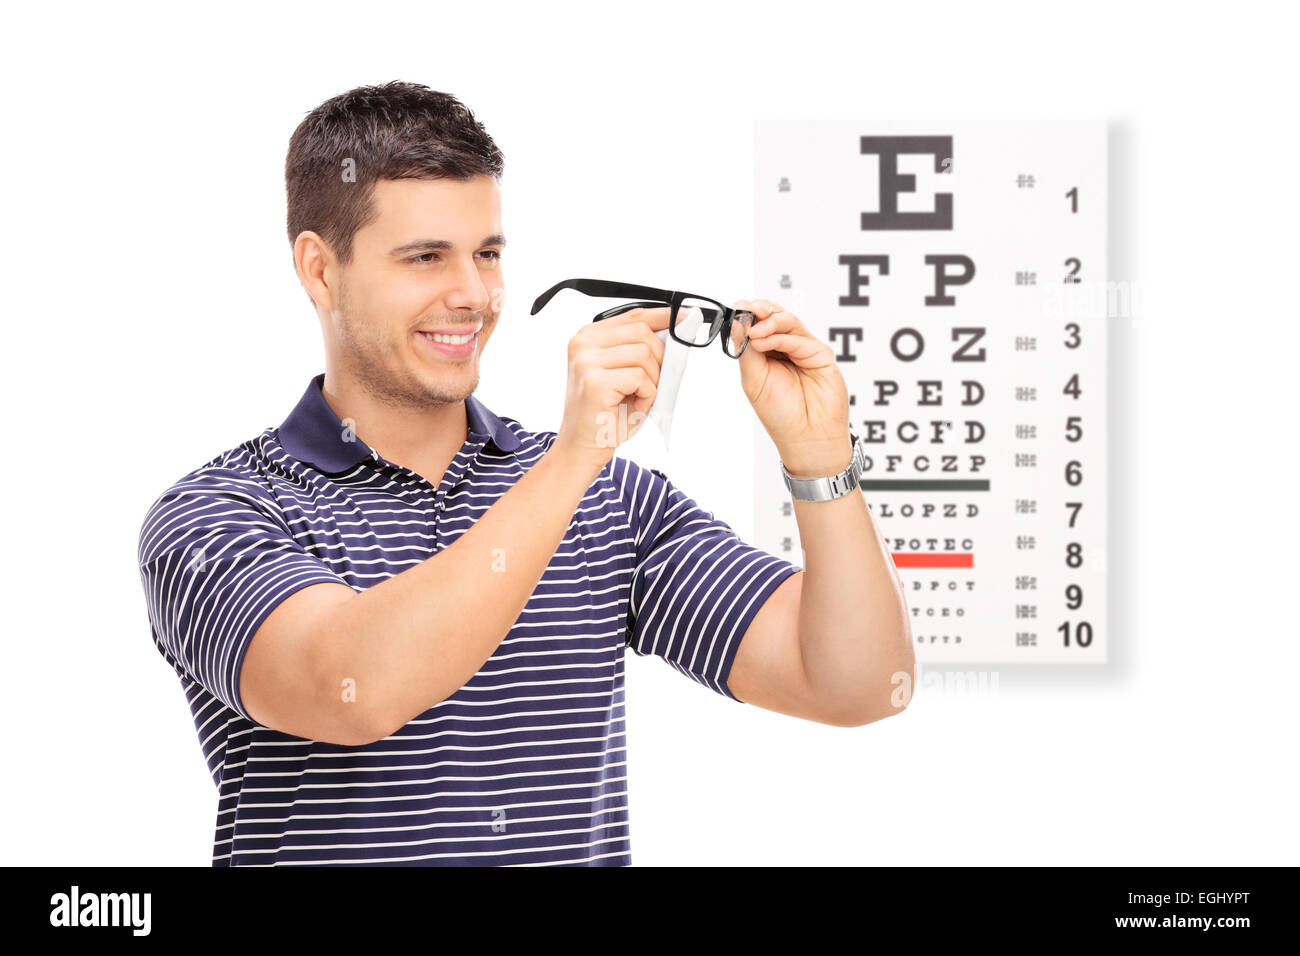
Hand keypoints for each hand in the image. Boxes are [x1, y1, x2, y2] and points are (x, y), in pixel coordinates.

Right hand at [551, 306, 668, 475]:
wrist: (582, 447)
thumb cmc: (606, 412)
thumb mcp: (624, 372)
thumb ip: (639, 349)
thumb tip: (675, 331)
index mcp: (588, 336)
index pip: (633, 315)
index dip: (663, 316)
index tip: (686, 317)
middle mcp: (583, 343)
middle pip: (642, 332)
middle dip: (659, 358)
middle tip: (652, 382)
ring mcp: (586, 361)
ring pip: (644, 354)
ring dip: (652, 380)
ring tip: (637, 397)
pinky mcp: (595, 381)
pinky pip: (640, 377)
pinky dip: (646, 395)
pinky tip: (633, 405)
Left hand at [735, 299, 851, 475]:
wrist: (805, 437)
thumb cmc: (781, 414)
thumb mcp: (753, 380)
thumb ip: (746, 350)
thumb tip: (738, 322)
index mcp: (767, 353)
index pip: (757, 323)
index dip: (748, 313)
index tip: (736, 309)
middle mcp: (786, 348)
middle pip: (774, 316)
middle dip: (760, 310)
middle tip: (746, 310)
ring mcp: (804, 349)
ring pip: (788, 321)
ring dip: (769, 322)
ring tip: (754, 332)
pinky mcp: (820, 355)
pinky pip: (800, 338)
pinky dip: (781, 337)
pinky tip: (765, 341)